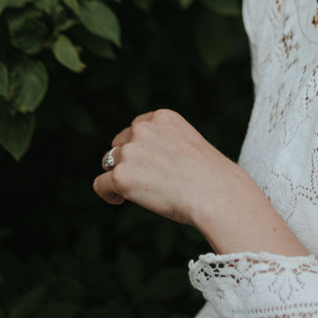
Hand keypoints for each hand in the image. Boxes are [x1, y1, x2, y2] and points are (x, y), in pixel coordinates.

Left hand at [93, 109, 240, 228]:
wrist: (216, 194)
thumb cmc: (210, 176)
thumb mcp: (188, 144)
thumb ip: (164, 143)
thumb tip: (142, 161)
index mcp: (163, 117)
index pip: (137, 128)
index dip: (140, 147)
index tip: (150, 163)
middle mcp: (143, 128)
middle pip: (119, 144)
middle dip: (128, 161)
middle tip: (146, 179)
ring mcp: (130, 151)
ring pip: (109, 163)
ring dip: (120, 176)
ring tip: (138, 191)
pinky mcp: (121, 175)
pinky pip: (100, 185)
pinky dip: (109, 194)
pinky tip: (121, 200)